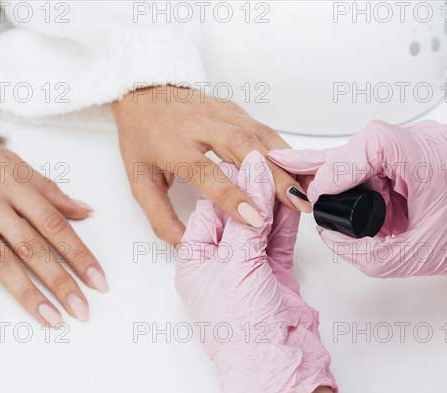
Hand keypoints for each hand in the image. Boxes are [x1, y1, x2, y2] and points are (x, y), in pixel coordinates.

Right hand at [0, 137, 106, 328]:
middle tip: (81, 310)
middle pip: (32, 248)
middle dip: (60, 282)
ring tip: (50, 319)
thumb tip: (85, 211)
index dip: (80, 255)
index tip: (98, 281)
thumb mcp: (20, 166)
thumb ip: (51, 193)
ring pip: (0, 262)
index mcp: (18, 187)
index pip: (56, 226)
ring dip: (27, 294)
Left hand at [112, 85, 310, 245]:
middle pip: (243, 146)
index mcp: (171, 143)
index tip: (255, 219)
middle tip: (296, 202)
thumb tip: (185, 246)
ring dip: (286, 162)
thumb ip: (160, 217)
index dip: (232, 196)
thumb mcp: (139, 181)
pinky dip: (284, 149)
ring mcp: (220, 112)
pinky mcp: (235, 109)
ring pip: (260, 134)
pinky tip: (299, 167)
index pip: (206, 171)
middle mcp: (199, 123)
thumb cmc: (142, 138)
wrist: (142, 93)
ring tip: (306, 188)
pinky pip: (264, 129)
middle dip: (274, 175)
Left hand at [175, 151, 335, 392]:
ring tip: (286, 173)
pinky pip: (279, 236)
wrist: (276, 364)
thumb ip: (247, 218)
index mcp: (194, 258)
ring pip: (261, 221)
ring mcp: (247, 265)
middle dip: (254, 187)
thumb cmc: (240, 328)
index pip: (208, 207)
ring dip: (274, 199)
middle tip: (268, 161)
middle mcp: (218, 260)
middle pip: (236, 211)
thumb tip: (254, 176)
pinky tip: (293, 199)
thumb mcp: (236, 263)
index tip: (244, 160)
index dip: (228, 182)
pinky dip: (287, 218)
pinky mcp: (273, 270)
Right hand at [268, 120, 446, 282]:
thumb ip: (359, 252)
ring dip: (339, 172)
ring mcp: (420, 141)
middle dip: (326, 168)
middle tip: (292, 180)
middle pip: (360, 142)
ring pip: (362, 147)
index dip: (338, 167)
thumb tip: (327, 233)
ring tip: (314, 193)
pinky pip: (373, 154)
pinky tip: (327, 179)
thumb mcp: (408, 260)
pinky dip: (351, 170)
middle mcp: (426, 141)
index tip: (322, 195)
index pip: (372, 144)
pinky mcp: (413, 149)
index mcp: (431, 161)